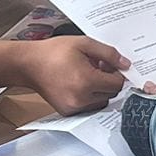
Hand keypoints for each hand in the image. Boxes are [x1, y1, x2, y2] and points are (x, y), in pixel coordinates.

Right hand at [0, 35, 130, 114]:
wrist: (29, 64)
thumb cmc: (54, 52)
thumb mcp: (84, 44)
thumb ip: (108, 53)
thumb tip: (126, 64)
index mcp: (87, 81)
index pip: (117, 84)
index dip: (117, 73)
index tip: (110, 65)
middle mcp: (81, 98)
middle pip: (111, 94)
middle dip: (108, 80)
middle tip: (98, 66)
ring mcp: (74, 107)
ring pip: (101, 102)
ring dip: (100, 90)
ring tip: (88, 74)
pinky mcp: (67, 111)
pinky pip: (88, 106)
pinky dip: (89, 96)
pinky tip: (79, 83)